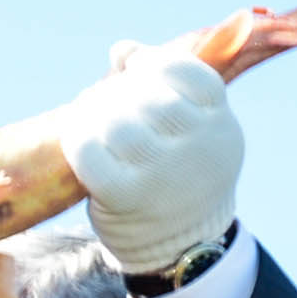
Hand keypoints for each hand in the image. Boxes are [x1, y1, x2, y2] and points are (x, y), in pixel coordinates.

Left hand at [56, 44, 240, 273]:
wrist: (184, 247)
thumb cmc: (182, 177)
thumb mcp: (196, 131)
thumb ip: (167, 88)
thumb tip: (122, 49)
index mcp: (219, 126)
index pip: (189, 75)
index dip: (154, 62)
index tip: (134, 67)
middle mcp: (198, 149)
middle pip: (150, 97)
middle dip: (119, 90)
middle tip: (105, 99)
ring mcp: (164, 175)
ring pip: (119, 123)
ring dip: (96, 111)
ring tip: (89, 115)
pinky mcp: (127, 197)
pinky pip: (90, 152)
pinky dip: (78, 138)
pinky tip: (79, 137)